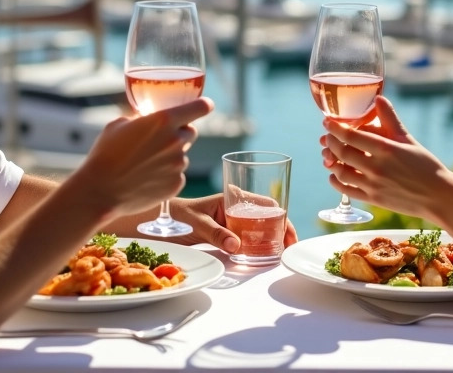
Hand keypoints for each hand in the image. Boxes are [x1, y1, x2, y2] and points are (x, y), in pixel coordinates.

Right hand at [74, 97, 212, 217]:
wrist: (99, 191)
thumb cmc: (105, 154)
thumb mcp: (119, 125)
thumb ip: (141, 118)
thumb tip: (148, 119)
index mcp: (163, 120)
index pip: (199, 107)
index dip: (203, 104)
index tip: (206, 105)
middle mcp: (175, 141)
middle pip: (190, 132)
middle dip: (179, 133)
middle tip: (160, 140)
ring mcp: (178, 164)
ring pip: (181, 155)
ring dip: (169, 156)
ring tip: (144, 165)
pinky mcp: (176, 184)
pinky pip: (177, 174)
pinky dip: (166, 175)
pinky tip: (146, 178)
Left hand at [159, 195, 299, 253]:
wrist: (162, 221)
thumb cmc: (179, 216)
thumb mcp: (197, 223)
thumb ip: (215, 233)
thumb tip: (237, 245)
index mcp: (233, 197)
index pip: (264, 203)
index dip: (280, 217)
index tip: (288, 232)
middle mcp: (237, 207)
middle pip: (267, 216)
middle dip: (282, 229)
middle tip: (290, 246)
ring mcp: (233, 220)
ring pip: (261, 227)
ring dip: (273, 238)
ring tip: (283, 252)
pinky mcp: (229, 232)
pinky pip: (249, 237)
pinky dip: (259, 245)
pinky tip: (266, 255)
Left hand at [320, 96, 451, 220]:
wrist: (438, 195)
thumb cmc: (425, 164)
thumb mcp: (407, 139)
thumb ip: (390, 118)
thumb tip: (378, 97)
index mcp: (386, 149)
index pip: (351, 135)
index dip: (335, 127)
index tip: (327, 121)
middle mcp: (377, 167)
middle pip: (342, 153)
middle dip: (331, 142)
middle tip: (327, 135)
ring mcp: (374, 185)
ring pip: (341, 172)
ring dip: (331, 161)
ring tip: (330, 153)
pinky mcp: (373, 200)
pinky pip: (347, 191)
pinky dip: (336, 182)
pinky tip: (334, 174)